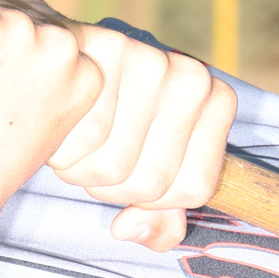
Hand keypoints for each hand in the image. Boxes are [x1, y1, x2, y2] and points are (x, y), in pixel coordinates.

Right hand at [40, 25, 236, 250]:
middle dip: (111, 188)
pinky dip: (63, 147)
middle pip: (150, 183)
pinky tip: (61, 125)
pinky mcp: (105, 49)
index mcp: (217, 102)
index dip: (155, 202)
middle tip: (96, 158)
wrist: (70, 57)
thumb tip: (127, 229)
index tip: (134, 175)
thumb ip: (158, 218)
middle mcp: (192, 77)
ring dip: (82, 170)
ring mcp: (152, 60)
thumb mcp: (147, 169)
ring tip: (78, 142)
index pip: (193, 189)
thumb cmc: (113, 120)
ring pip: (113, 166)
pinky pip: (85, 136)